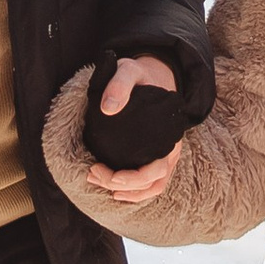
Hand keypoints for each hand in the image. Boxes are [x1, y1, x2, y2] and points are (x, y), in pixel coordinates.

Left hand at [83, 54, 183, 205]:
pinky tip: (115, 190)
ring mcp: (166, 154)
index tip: (107, 174)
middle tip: (93, 173)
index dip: (132, 179)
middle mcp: (171, 148)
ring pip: (153, 187)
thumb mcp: (129, 71)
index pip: (156, 169)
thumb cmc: (141, 75)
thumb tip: (109, 109)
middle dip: (122, 186)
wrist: (154, 74)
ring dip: (127, 192)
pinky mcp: (157, 155)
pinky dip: (135, 192)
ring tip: (99, 182)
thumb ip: (119, 84)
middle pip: (152, 182)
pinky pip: (151, 182)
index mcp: (168, 132)